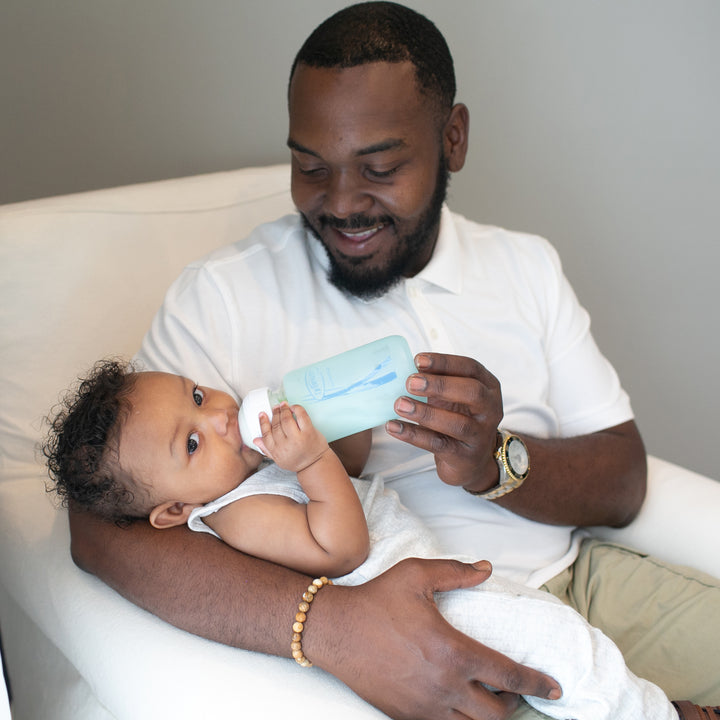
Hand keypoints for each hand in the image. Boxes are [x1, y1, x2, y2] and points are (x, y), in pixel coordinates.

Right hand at [255, 403, 328, 472]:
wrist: (315, 465)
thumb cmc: (297, 461)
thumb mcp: (279, 459)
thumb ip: (267, 449)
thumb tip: (256, 439)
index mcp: (276, 451)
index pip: (266, 434)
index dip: (263, 422)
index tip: (262, 414)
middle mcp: (285, 445)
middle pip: (276, 425)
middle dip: (275, 413)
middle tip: (276, 408)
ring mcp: (298, 438)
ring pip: (286, 419)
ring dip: (284, 410)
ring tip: (284, 405)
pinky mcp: (309, 432)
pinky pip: (301, 416)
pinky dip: (297, 409)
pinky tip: (294, 408)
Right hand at [306, 557, 561, 719]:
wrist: (335, 631)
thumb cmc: (377, 600)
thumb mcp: (416, 574)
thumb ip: (456, 571)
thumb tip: (486, 569)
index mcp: (452, 651)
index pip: (508, 674)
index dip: (537, 682)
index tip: (554, 688)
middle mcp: (443, 685)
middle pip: (496, 712)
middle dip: (512, 701)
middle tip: (510, 686)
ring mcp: (424, 707)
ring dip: (486, 716)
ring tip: (486, 698)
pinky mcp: (405, 716)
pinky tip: (456, 703)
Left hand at [386, 352, 502, 491]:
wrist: (469, 461)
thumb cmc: (457, 418)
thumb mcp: (453, 396)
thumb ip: (436, 382)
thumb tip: (406, 370)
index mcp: (488, 387)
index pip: (470, 367)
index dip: (444, 362)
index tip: (418, 360)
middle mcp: (490, 409)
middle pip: (472, 392)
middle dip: (440, 385)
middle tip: (410, 382)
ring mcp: (480, 435)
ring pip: (457, 423)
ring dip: (425, 412)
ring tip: (399, 404)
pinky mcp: (465, 456)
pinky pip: (438, 444)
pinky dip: (414, 434)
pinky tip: (394, 426)